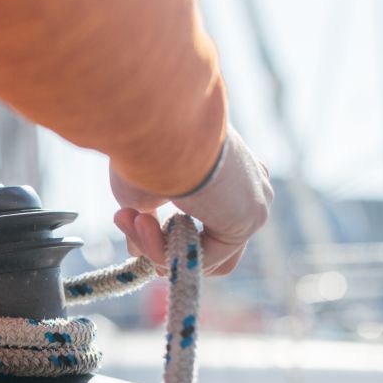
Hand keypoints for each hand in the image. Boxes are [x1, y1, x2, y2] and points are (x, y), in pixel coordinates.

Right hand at [110, 126, 272, 275]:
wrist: (158, 124)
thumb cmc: (144, 146)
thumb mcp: (141, 190)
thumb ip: (146, 220)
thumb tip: (134, 251)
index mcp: (228, 169)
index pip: (206, 220)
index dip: (166, 235)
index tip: (128, 217)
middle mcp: (249, 184)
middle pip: (208, 244)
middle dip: (162, 246)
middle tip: (128, 221)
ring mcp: (254, 200)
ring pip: (204, 254)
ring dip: (159, 249)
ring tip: (132, 219)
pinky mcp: (250, 217)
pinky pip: (205, 258)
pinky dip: (169, 251)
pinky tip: (144, 224)